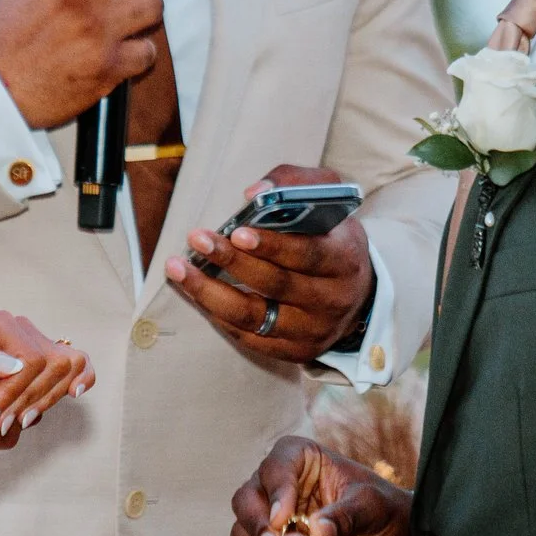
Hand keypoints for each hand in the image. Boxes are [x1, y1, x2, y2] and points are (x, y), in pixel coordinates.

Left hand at [0, 312, 92, 461]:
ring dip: (48, 398)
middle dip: (31, 399)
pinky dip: (82, 376)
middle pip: (52, 363)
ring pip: (67, 365)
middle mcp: (20, 327)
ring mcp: (32, 341)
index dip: (17, 392)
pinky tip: (73, 394)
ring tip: (19, 422)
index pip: (31, 359)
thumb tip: (13, 365)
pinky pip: (74, 363)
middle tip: (2, 426)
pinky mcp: (39, 359)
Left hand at [166, 165, 375, 363]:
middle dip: (231, 261)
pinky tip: (194, 292)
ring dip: (210, 293)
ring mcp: (312, 331)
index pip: (308, 255)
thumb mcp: (329, 200)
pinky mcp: (294, 351)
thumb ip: (296, 184)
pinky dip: (216, 314)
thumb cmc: (332, 238)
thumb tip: (254, 193)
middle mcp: (332, 300)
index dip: (272, 246)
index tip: (237, 232)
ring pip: (254, 317)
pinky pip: (248, 337)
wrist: (356, 293)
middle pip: (276, 284)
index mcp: (344, 260)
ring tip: (179, 269)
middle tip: (198, 240)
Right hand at [231, 436, 411, 535]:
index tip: (282, 518)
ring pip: (243, 526)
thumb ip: (346, 514)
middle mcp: (280, 483)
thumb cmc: (384, 510)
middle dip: (256, 522)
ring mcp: (271, 514)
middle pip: (247, 497)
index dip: (275, 491)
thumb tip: (317, 530)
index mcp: (302, 458)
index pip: (276, 466)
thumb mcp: (372, 506)